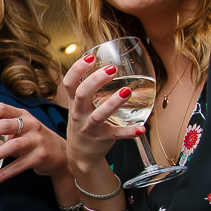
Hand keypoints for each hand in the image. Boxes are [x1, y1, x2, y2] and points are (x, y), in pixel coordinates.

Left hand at [0, 103, 68, 183]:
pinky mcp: (41, 156)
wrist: (61, 155)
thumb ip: (0, 131)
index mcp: (22, 114)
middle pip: (5, 125)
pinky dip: (3, 173)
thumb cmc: (33, 141)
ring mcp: (37, 140)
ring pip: (12, 145)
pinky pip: (19, 166)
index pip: (1, 109)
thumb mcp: (19, 130)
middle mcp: (31, 124)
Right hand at [61, 52, 141, 169]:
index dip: (77, 69)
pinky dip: (129, 132)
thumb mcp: (80, 106)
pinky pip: (117, 134)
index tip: (91, 57)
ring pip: (98, 115)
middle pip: (82, 94)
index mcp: (74, 102)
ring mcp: (90, 127)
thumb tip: (108, 64)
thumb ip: (89, 89)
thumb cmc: (84, 123)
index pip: (69, 83)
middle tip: (112, 69)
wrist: (80, 153)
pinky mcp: (103, 138)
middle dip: (95, 80)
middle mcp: (79, 113)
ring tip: (126, 91)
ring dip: (112, 103)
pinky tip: (141, 129)